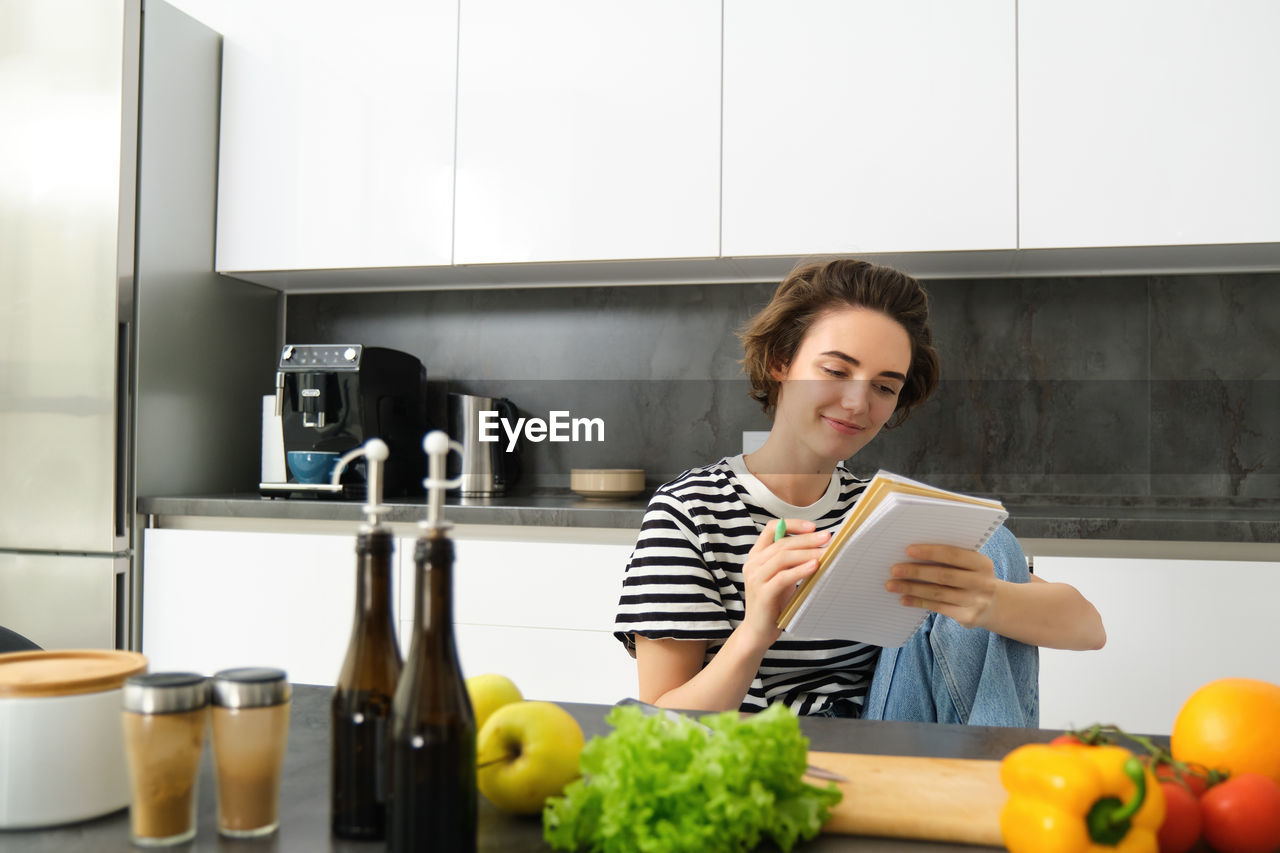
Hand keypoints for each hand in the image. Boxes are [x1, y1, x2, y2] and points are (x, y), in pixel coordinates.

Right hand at [740, 519, 829, 647]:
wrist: (758, 631)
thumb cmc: (774, 602)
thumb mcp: (782, 576)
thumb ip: (792, 560)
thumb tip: (821, 545)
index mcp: (756, 555)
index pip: (771, 528)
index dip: (792, 524)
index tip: (814, 526)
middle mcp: (753, 563)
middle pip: (782, 543)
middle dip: (807, 539)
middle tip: (828, 537)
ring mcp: (756, 578)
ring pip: (783, 557)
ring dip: (807, 553)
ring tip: (826, 552)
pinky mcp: (762, 593)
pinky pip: (783, 576)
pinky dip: (800, 570)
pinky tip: (815, 566)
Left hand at [885, 544, 996, 629]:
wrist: (996, 606)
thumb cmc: (973, 578)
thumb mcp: (971, 565)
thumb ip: (950, 559)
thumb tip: (911, 555)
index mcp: (982, 563)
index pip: (954, 555)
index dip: (930, 552)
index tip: (908, 550)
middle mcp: (981, 582)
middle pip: (943, 575)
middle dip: (916, 572)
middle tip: (894, 570)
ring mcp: (975, 601)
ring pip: (938, 593)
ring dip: (912, 588)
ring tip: (892, 585)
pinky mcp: (968, 617)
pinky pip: (938, 607)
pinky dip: (919, 602)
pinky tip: (904, 599)